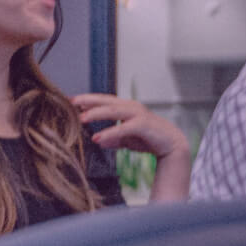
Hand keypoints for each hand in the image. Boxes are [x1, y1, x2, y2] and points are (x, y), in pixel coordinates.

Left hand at [74, 94, 189, 160]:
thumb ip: (114, 138)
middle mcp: (132, 107)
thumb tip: (98, 140)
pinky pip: (123, 127)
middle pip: (106, 101)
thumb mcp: (127, 139)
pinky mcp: (143, 125)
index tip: (72, 101)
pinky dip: (109, 132)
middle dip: (88, 101)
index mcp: (127, 108)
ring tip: (82, 118)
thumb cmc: (150, 139)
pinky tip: (97, 137)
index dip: (88, 99)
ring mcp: (138, 114)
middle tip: (72, 103)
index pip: (104, 100)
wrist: (173, 145)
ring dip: (96, 113)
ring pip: (113, 110)